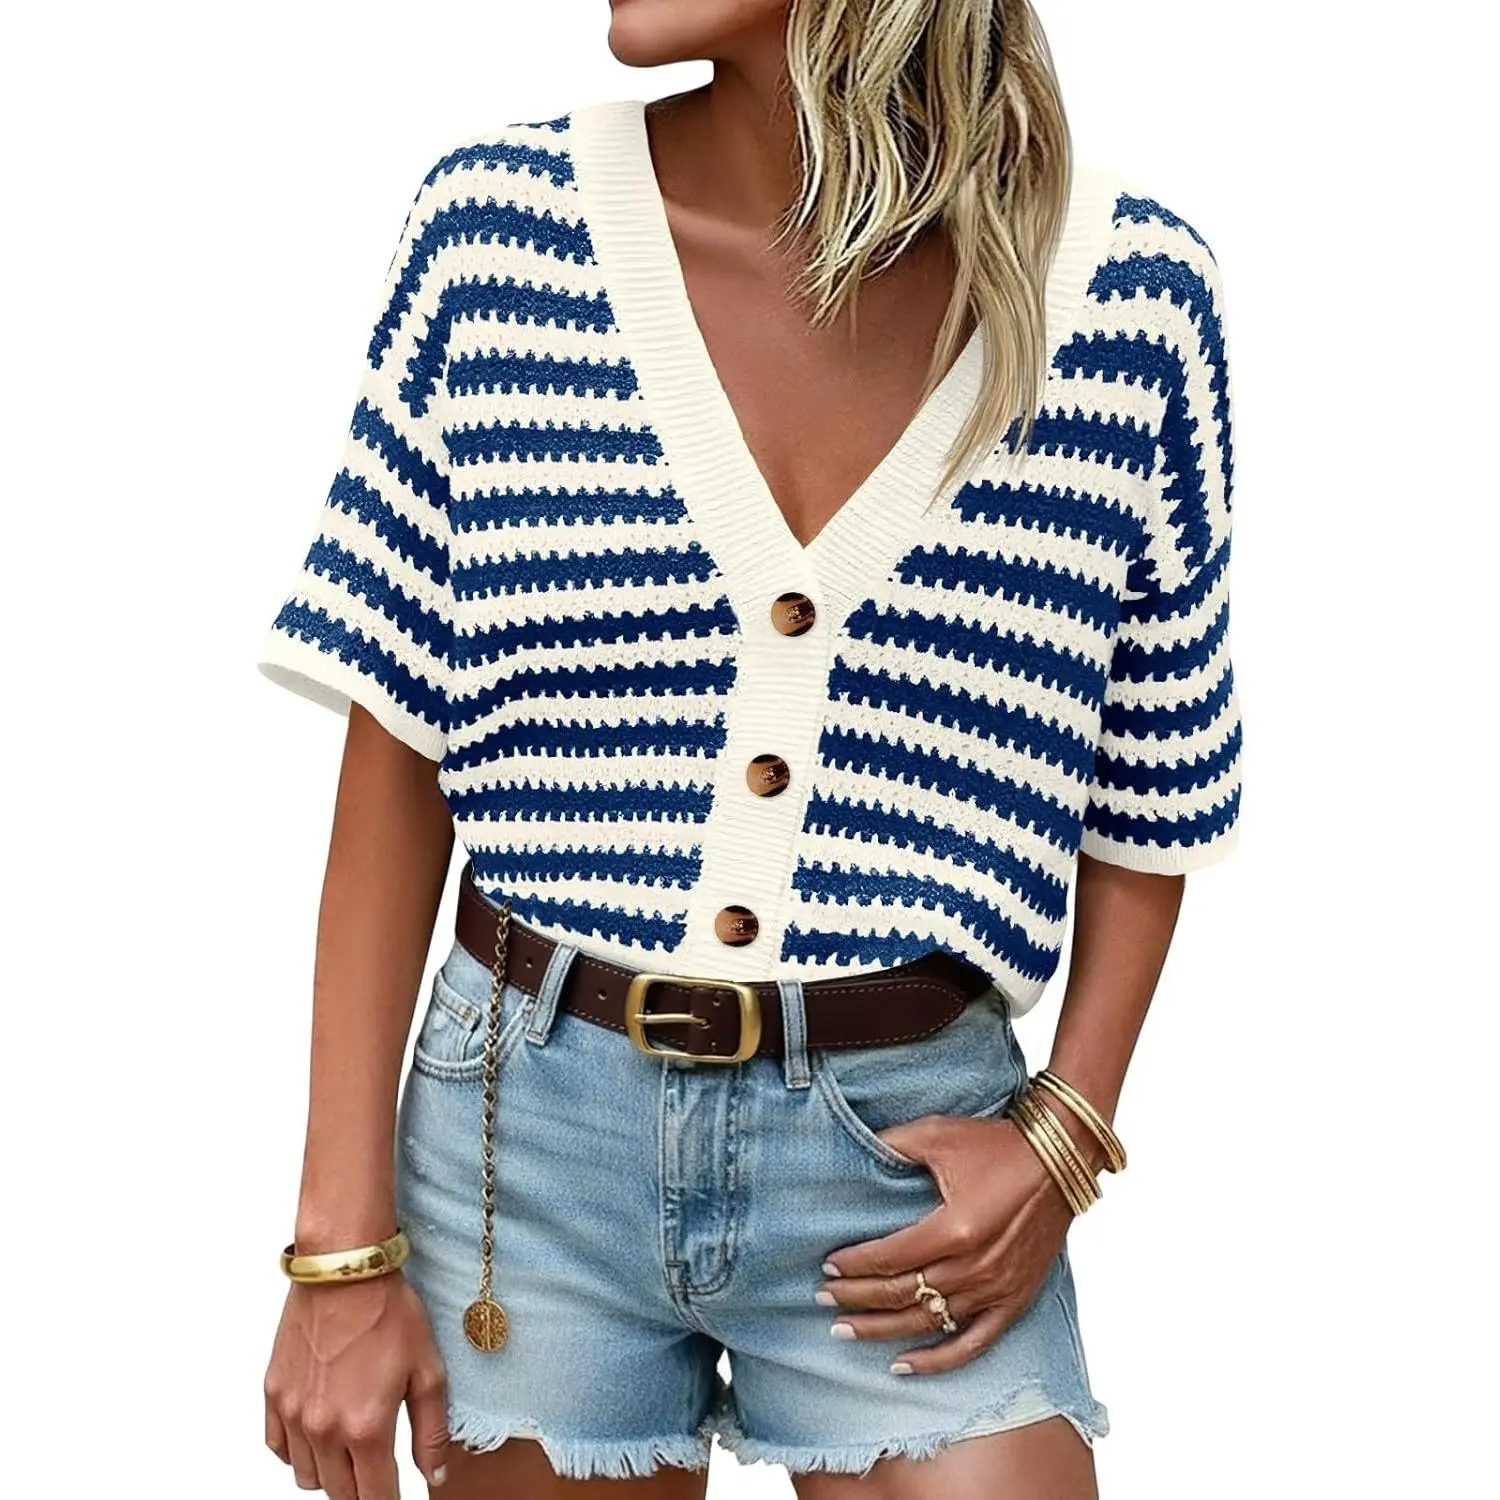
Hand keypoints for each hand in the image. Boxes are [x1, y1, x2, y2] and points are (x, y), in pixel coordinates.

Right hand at [264, 1273, 449, 1497]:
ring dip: (329, 1473)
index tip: (395, 1494)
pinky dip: (296, 1451)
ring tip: (350, 1447)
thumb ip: (431, 1431)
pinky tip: (318, 1431)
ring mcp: (292, 1414)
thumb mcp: (428, 1370)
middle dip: (362, 1489)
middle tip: (377, 1468)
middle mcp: (323, 1429)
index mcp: (365, 1428)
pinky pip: (278, 1447)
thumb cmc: (389, 1312)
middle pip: (340, 1493)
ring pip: (306, 1476)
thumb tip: (433, 1475)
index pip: (374, 1497)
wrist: (345, 1269)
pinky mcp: (273, 1394)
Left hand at [817, 1111, 1076, 1374]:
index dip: (854, 1266)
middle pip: (901, 1294)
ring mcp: (996, 1288)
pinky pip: (972, 1343)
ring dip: (882, 1330)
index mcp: (955, 1228)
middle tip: (824, 1301)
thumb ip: (894, 1144)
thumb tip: (856, 1148)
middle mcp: (975, 1267)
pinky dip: (937, 1360)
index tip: (828, 1268)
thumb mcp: (938, 1134)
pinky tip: (902, 1365)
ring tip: (845, 1331)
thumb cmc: (997, 1144)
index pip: (890, 1258)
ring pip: (927, 1323)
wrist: (1059, 1157)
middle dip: (856, 1299)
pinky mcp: (1015, 1300)